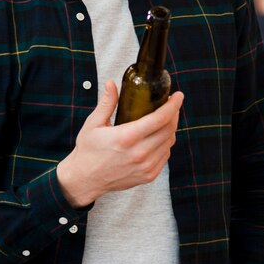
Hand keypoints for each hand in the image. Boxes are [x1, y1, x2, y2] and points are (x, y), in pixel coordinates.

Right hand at [57, 80, 183, 207]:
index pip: (160, 118)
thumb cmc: (88, 150)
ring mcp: (146, 166)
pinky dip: (165, 143)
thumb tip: (111, 83)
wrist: (84, 180)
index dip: (174, 105)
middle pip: (169, 129)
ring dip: (171, 128)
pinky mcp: (149, 176)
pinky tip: (158, 137)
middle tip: (171, 104)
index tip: (178, 95)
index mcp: (127, 137)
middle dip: (174, 113)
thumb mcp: (93, 123)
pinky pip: (165, 155)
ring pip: (170, 142)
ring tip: (164, 119)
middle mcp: (139, 153)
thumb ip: (107, 103)